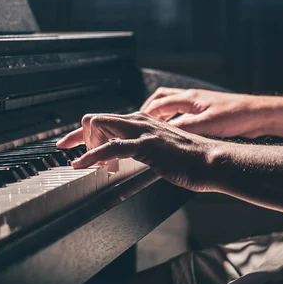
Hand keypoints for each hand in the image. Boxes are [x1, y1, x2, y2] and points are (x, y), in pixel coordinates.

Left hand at [56, 112, 218, 190]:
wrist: (212, 162)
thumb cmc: (190, 160)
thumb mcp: (160, 151)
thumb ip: (141, 151)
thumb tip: (123, 162)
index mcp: (143, 121)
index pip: (106, 120)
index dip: (84, 132)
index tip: (70, 144)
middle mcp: (140, 121)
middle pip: (96, 119)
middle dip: (77, 136)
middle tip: (71, 153)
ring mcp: (143, 131)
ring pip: (100, 126)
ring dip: (85, 146)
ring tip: (83, 164)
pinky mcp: (147, 145)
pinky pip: (111, 147)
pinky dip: (91, 156)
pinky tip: (83, 165)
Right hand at [140, 87, 271, 138]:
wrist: (258, 114)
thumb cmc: (236, 116)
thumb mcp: (207, 125)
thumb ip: (184, 127)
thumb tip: (163, 133)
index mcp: (189, 98)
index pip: (159, 103)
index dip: (145, 114)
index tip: (135, 124)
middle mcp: (192, 98)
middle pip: (161, 98)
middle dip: (148, 109)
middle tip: (140, 123)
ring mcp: (198, 104)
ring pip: (172, 105)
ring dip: (161, 114)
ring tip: (153, 128)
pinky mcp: (205, 112)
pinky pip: (182, 113)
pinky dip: (173, 120)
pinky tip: (174, 132)